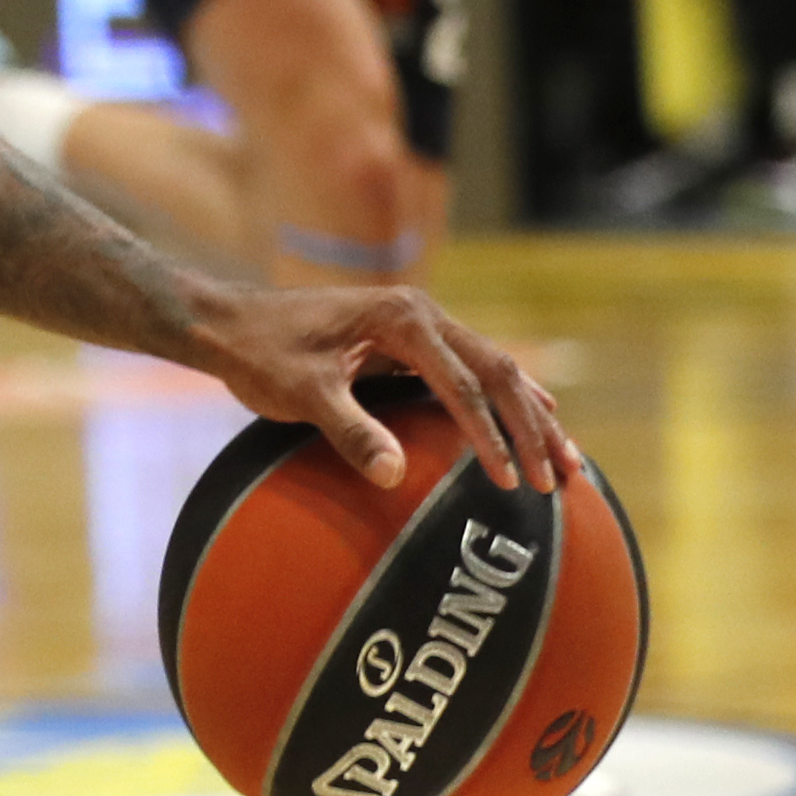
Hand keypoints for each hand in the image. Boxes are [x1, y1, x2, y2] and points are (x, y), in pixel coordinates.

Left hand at [186, 282, 577, 497]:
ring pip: (495, 370)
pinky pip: (474, 371)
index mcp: (403, 320)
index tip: (511, 481)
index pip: (465, 386)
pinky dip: (506, 401)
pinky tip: (538, 421)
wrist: (227, 324)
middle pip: (499, 372)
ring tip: (567, 461)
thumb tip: (392, 475)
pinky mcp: (412, 341)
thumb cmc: (260, 355)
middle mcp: (421, 314)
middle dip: (533, 427)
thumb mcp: (300, 394)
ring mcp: (420, 325)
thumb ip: (349, 430)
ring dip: (531, 415)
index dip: (491, 436)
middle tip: (560, 478)